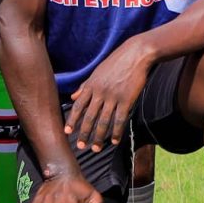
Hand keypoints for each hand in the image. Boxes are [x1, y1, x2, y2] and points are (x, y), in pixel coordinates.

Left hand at [67, 38, 152, 152]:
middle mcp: (100, 92)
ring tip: (96, 148)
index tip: (67, 132)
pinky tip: (114, 141)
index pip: (78, 106)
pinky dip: (116, 132)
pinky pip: (119, 120)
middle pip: (89, 117)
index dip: (72, 120)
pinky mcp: (127, 100)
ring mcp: (113, 97)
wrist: (136, 54)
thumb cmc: (117, 62)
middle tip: (80, 146)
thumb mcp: (98, 72)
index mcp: (91, 85)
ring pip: (103, 121)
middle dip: (84, 133)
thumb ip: (85, 86)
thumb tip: (73, 96)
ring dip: (99, 137)